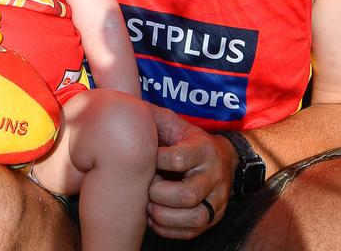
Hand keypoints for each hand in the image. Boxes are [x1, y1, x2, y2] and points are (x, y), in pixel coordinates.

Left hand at [146, 106, 235, 239]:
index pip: (178, 159)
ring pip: (194, 217)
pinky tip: (155, 217)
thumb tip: (120, 108)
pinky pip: (192, 232)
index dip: (155, 162)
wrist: (220, 158)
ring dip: (163, 216)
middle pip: (187, 195)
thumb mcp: (171, 122)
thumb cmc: (184, 139)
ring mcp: (216, 199)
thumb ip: (149, 116)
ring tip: (148, 206)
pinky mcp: (212, 217)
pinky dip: (168, 229)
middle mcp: (214, 175)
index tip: (144, 159)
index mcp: (203, 148)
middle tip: (146, 187)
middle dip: (158, 194)